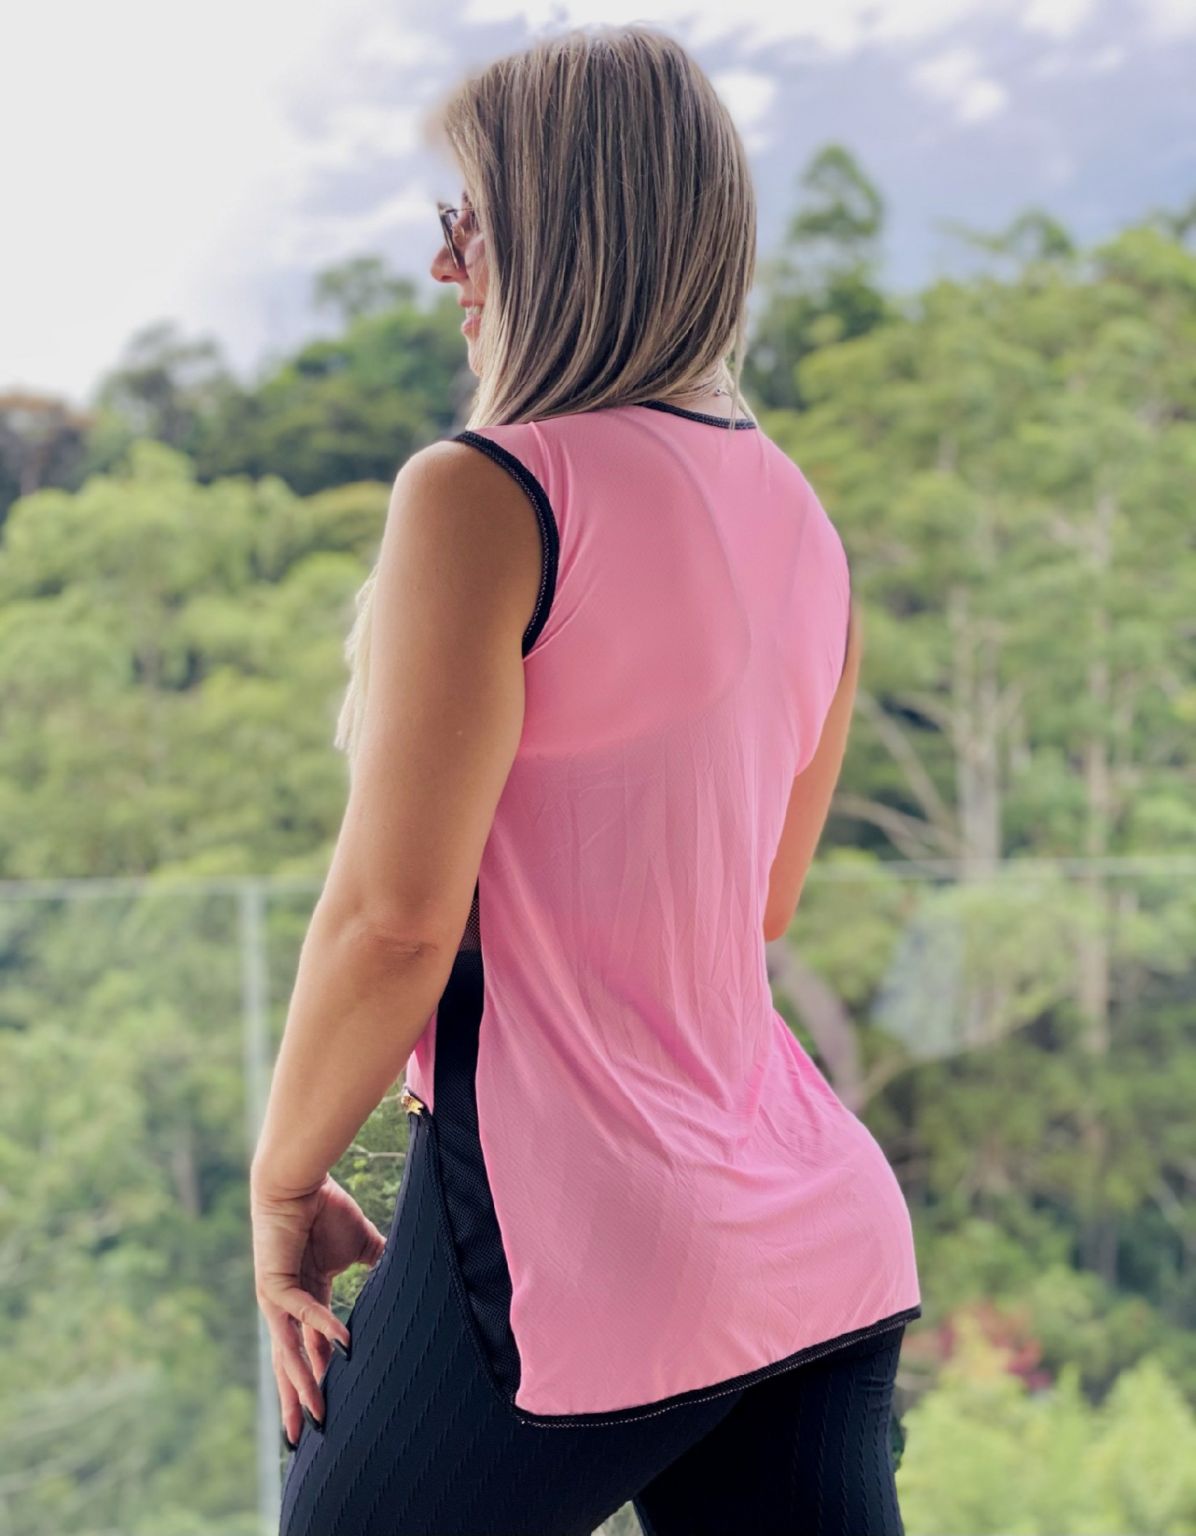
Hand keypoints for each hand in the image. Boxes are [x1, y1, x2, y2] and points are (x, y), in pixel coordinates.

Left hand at [250, 1170, 386, 1445]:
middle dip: (299, 1399)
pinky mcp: (275, 1283)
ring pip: (290, 1351)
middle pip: (292, 1362)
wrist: (299, 1179)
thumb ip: (378, 1261)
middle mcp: (287, 1304)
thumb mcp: (361, 1242)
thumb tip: (406, 1271)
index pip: (312, 1348)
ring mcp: (277, 1297)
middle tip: (306, 1436)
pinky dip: (323, 1328)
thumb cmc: (326, 1206)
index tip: (327, 1408)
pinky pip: (303, 1312)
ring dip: (303, 1383)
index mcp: (306, 1296)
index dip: (320, 1376)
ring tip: (316, 1412)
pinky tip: (343, 1347)